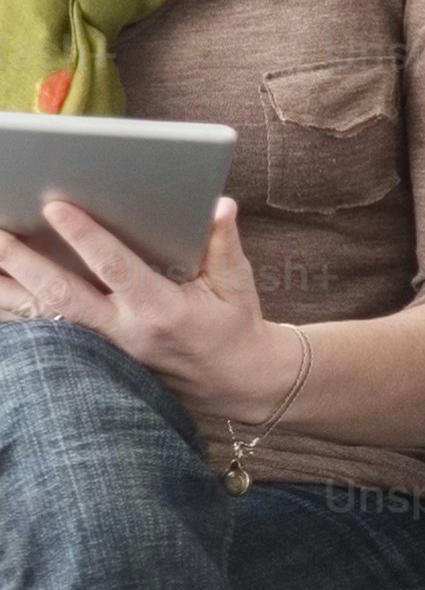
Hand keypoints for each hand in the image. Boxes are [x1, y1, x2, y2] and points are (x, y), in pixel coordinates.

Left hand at [0, 197, 304, 420]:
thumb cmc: (233, 327)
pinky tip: (0, 287)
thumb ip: (223, 244)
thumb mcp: (237, 285)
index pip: (116, 269)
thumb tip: (220, 206)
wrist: (234, 382)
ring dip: (8, 288)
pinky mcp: (95, 360)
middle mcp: (126, 333)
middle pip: (62, 295)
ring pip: (43, 320)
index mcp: (163, 311)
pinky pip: (45, 337)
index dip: (85, 238)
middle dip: (23, 262)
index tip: (55, 207)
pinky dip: (17, 315)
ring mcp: (105, 351)